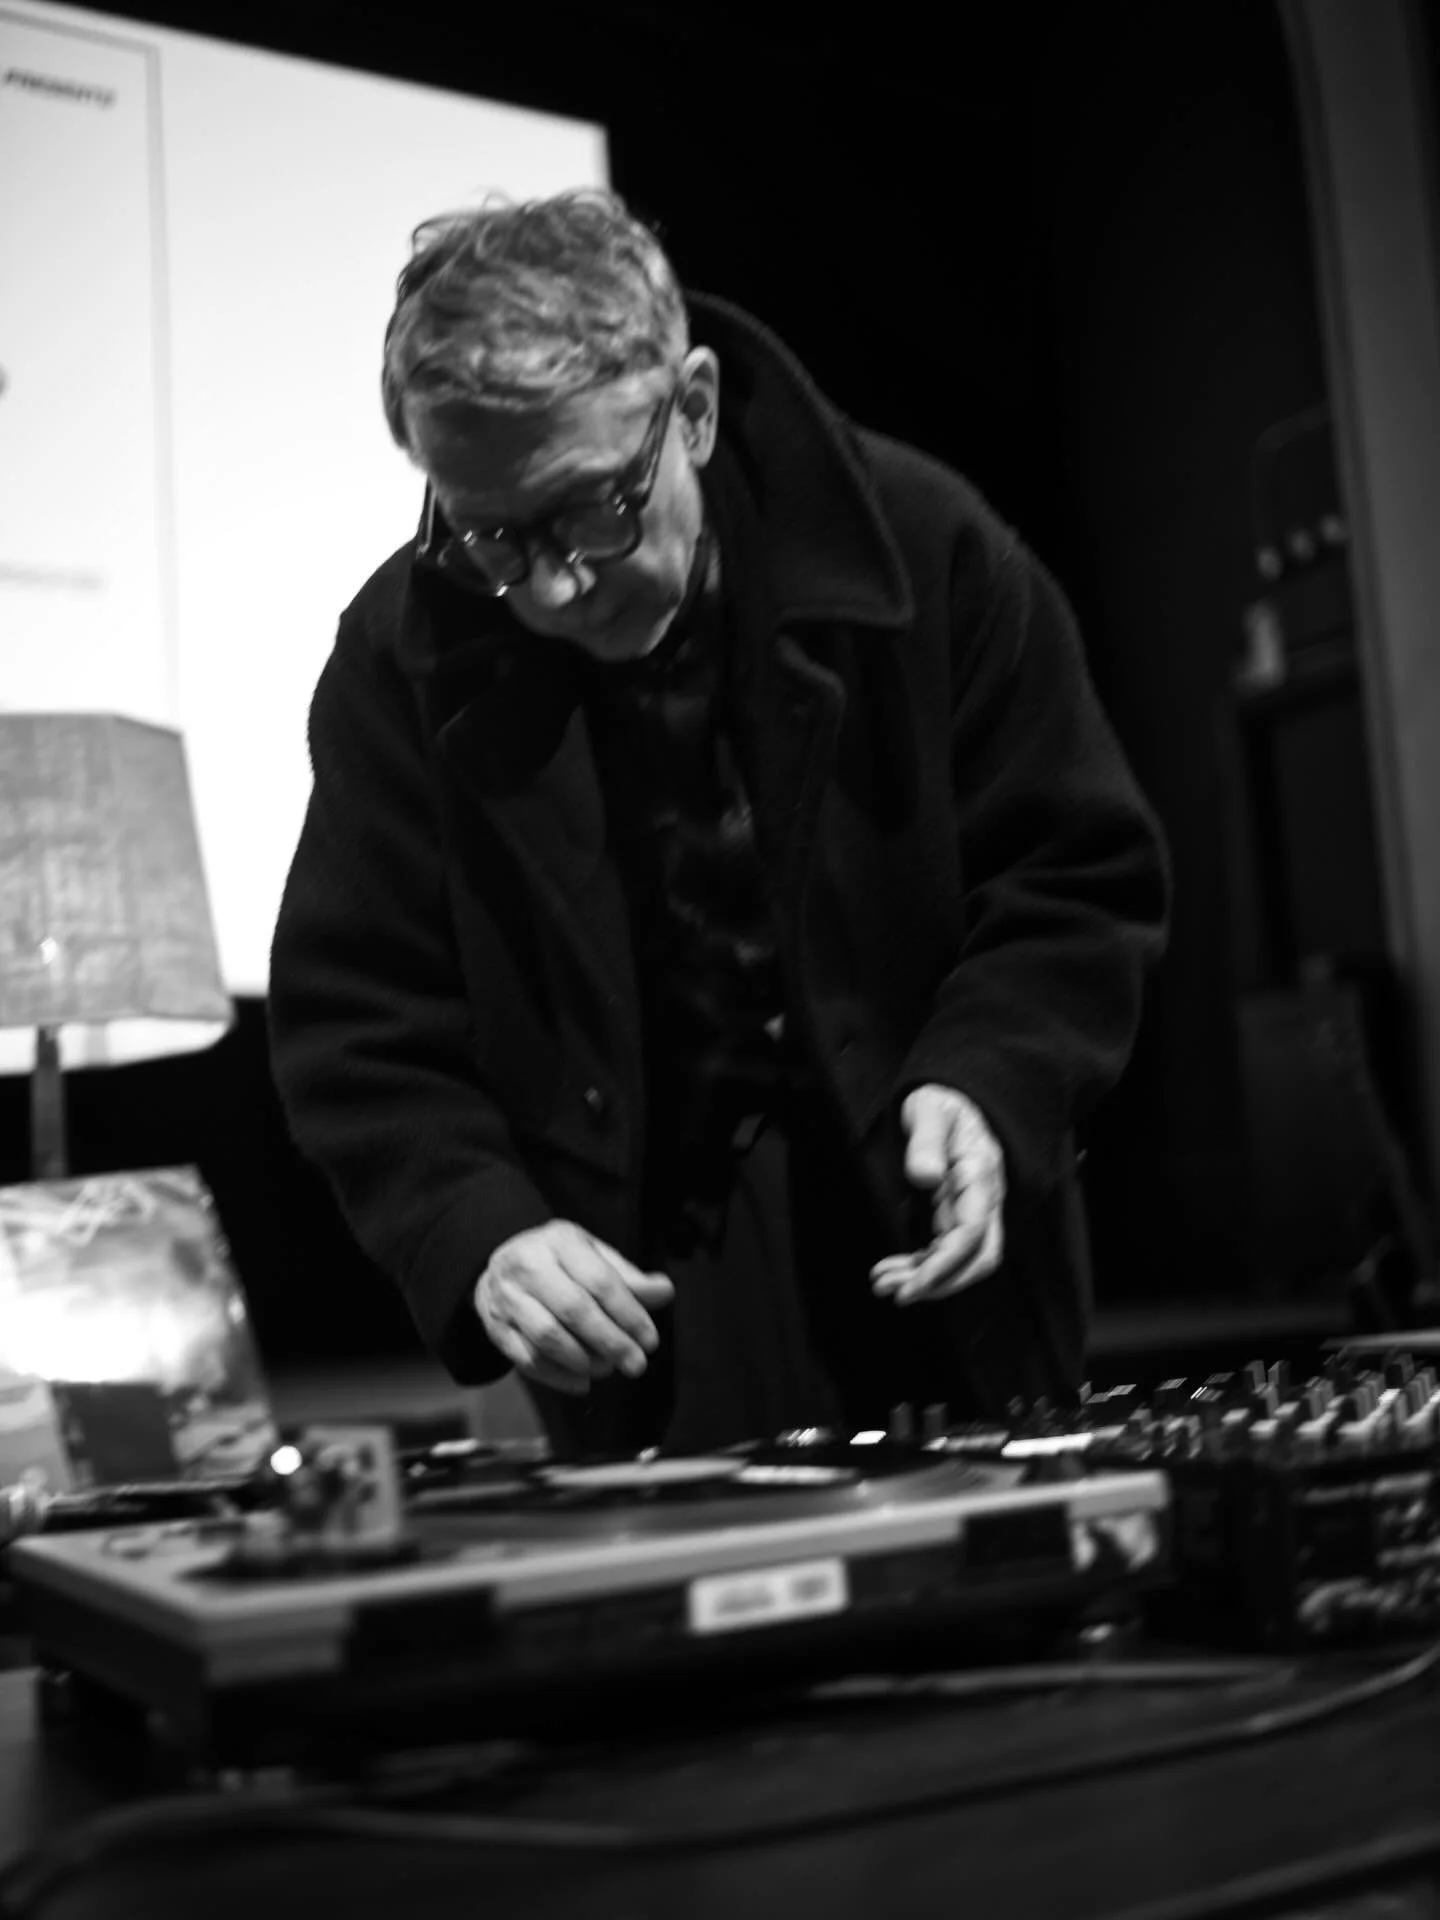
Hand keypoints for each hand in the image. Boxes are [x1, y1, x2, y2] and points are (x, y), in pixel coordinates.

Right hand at [475, 1221, 674, 1395]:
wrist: (498, 1266)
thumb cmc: (559, 1262)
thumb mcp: (593, 1255)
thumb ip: (628, 1277)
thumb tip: (665, 1291)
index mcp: (559, 1241)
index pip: (599, 1280)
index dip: (628, 1313)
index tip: (650, 1341)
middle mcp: (528, 1265)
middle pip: (573, 1309)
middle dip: (610, 1342)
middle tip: (636, 1364)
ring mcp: (506, 1296)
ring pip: (546, 1336)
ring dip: (582, 1360)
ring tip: (607, 1368)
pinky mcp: (495, 1326)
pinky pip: (526, 1358)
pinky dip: (557, 1376)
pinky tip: (582, 1382)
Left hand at [870, 1084, 1004, 1304]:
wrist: (950, 1101)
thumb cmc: (940, 1104)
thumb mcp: (930, 1109)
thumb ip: (926, 1139)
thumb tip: (925, 1176)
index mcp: (980, 1174)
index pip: (972, 1232)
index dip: (944, 1264)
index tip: (912, 1284)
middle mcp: (984, 1199)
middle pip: (978, 1257)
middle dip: (939, 1283)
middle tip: (894, 1294)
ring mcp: (974, 1210)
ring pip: (962, 1260)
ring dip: (926, 1279)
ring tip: (882, 1284)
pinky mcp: (958, 1217)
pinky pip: (947, 1251)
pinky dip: (923, 1267)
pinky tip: (895, 1270)